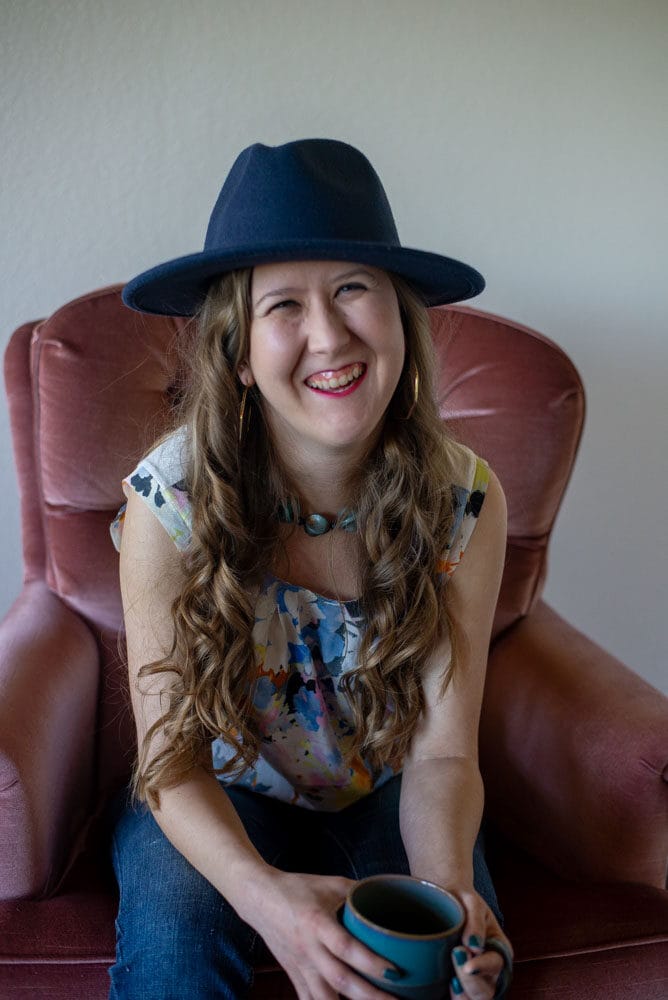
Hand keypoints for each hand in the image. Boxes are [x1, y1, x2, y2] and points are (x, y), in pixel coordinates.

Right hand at [250, 870, 400, 999]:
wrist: (259, 898)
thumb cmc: (297, 888)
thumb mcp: (330, 883)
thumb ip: (357, 892)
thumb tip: (387, 894)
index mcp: (317, 923)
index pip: (346, 947)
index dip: (370, 962)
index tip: (394, 971)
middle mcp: (309, 949)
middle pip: (340, 980)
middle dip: (370, 996)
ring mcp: (299, 966)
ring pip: (324, 998)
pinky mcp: (293, 976)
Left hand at [448, 889, 512, 999]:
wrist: (444, 900)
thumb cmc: (461, 899)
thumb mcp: (471, 901)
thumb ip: (475, 920)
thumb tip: (474, 944)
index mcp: (499, 950)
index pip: (497, 964)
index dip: (483, 966)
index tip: (467, 962)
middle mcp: (490, 971)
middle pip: (487, 990)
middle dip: (471, 982)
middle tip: (455, 958)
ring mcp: (475, 980)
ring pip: (474, 999)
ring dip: (463, 995)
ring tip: (450, 981)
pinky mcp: (457, 984)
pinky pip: (459, 998)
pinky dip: (453, 997)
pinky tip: (445, 986)